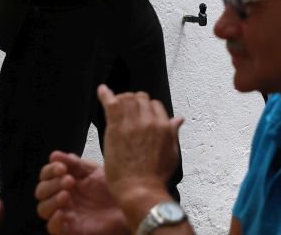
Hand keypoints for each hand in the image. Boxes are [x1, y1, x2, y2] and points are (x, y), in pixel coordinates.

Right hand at [35, 152, 126, 234]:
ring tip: (66, 195)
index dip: (50, 170)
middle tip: (69, 180)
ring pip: (43, 209)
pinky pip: (53, 229)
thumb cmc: (116, 188)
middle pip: (41, 191)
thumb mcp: (96, 171)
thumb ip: (76, 163)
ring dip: (51, 200)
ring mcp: (67, 214)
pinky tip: (63, 213)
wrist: (133, 206)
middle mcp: (65, 198)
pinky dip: (54, 221)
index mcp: (68, 181)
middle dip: (51, 184)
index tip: (62, 167)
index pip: (46, 175)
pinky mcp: (72, 230)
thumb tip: (54, 155)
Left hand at [98, 85, 181, 199]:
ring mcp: (133, 122)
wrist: (140, 189)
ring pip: (127, 98)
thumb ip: (173, 133)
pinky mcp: (116, 127)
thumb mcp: (171, 153)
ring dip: (121, 100)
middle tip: (126, 111)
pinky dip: (105, 94)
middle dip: (134, 102)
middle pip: (140, 98)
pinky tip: (102, 91)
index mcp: (164, 126)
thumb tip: (179, 119)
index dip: (146, 108)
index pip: (154, 105)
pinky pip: (111, 103)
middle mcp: (150, 120)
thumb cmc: (155, 177)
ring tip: (115, 105)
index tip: (139, 114)